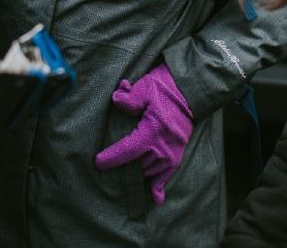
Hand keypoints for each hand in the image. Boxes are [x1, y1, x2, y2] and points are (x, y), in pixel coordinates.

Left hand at [94, 63, 193, 204]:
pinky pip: (167, 176)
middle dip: (122, 168)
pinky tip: (155, 198)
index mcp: (153, 130)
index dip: (111, 158)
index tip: (98, 162)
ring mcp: (172, 152)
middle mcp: (164, 146)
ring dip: (136, 173)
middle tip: (107, 168)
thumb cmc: (164, 88)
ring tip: (123, 175)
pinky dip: (159, 187)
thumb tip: (116, 101)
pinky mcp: (178, 155)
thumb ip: (129, 98)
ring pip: (148, 172)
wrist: (189, 91)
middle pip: (137, 165)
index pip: (128, 150)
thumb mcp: (144, 87)